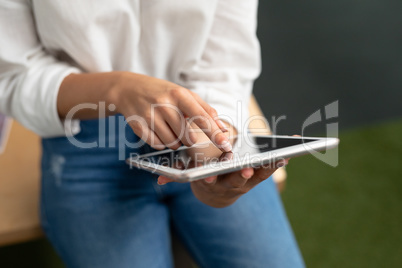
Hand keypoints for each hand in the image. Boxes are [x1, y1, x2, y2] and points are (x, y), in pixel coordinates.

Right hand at [58, 72, 230, 150]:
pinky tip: (157, 130)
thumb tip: (221, 128)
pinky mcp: (138, 126)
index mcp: (179, 94)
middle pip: (187, 136)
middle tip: (183, 131)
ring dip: (175, 142)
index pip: (201, 117)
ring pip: (172, 143)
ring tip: (169, 128)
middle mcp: (164, 104)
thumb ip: (204, 109)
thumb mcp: (183, 94)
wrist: (129, 88)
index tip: (226, 144)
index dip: (215, 133)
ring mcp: (150, 115)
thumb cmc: (162, 92)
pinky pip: (157, 145)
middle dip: (189, 139)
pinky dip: (161, 143)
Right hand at [158, 158, 288, 207]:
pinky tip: (289, 150)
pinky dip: (280, 160)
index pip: (210, 181)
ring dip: (269, 167)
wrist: (218, 193)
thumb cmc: (204, 176)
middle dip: (242, 175)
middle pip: (237, 181)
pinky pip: (270, 168)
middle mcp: (232, 185)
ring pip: (259, 176)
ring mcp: (247, 182)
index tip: (208, 176)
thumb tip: (159, 180)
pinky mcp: (259, 177)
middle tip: (246, 171)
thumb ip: (176, 177)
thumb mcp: (191, 176)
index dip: (209, 178)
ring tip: (279, 155)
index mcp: (214, 183)